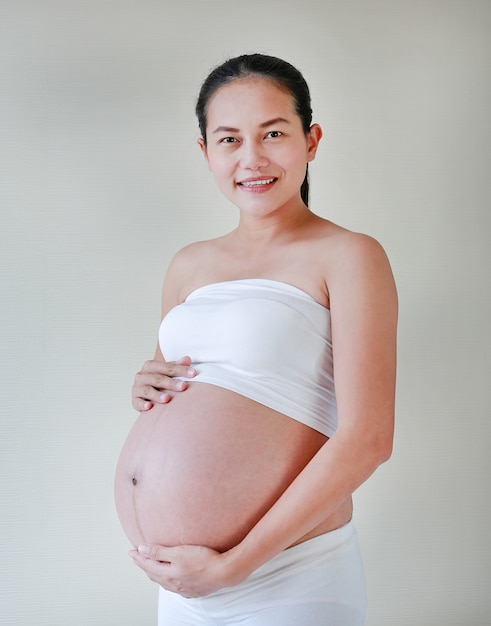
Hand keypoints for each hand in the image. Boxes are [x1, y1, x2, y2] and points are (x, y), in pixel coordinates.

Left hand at [129, 543, 243, 597]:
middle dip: (145, 565)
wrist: (225, 572)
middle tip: (138, 558)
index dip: (139, 558)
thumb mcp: (179, 552)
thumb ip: (158, 552)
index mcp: (168, 575)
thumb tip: (141, 550)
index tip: (131, 551)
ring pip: (164, 581)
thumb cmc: (203, 560)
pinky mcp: (193, 590)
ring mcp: (184, 589)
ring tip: (151, 566)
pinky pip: (175, 585)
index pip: (148, 565)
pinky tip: (172, 577)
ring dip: (155, 572)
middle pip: (154, 574)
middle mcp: (174, 584)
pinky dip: (168, 579)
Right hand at [132, 356, 196, 410]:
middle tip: (183, 387)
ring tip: (168, 399)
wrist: (146, 393)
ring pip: (147, 390)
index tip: (193, 373)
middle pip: (158, 379)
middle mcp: (142, 376)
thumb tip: (188, 359)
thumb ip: (178, 365)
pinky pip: (138, 402)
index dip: (180, 369)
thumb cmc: (161, 380)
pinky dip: (143, 404)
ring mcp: (137, 388)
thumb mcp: (168, 372)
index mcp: (150, 366)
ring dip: (157, 395)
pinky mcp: (135, 400)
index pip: (167, 366)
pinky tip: (150, 407)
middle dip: (171, 383)